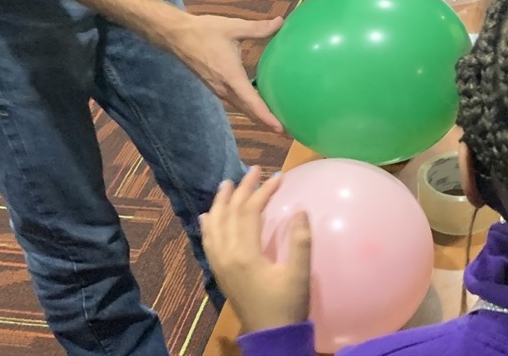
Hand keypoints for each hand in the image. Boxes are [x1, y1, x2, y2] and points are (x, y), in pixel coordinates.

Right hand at [166, 14, 284, 131]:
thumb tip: (281, 22)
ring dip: (257, 115)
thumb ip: (258, 28)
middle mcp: (224, 88)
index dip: (266, 116)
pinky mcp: (214, 85)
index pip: (251, 101)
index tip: (280, 128)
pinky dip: (248, 105)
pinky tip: (258, 100)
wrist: (178, 36)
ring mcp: (218, 88)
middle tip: (286, 130)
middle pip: (248, 111)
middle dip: (266, 122)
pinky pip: (235, 100)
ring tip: (275, 120)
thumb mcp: (234, 27)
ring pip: (241, 107)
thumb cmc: (205, 31)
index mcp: (231, 76)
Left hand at [201, 168, 312, 333]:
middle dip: (241, 189)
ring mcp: (220, 264)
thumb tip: (300, 209)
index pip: (249, 211)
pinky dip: (208, 225)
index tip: (279, 175)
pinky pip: (208, 242)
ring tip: (227, 184)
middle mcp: (227, 255)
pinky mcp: (219, 273)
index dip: (263, 190)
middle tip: (254, 169)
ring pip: (214, 225)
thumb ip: (300, 241)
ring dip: (221, 202)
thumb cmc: (287, 306)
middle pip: (229, 213)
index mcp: (245, 254)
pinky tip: (207, 216)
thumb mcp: (299, 274)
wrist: (270, 337)